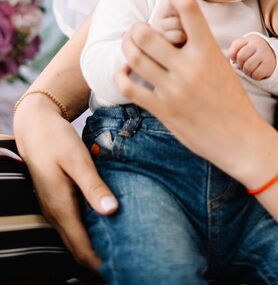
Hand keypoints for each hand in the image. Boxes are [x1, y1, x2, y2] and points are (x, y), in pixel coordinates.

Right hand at [14, 96, 117, 271]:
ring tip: (122, 247)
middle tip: (128, 260)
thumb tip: (112, 211)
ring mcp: (54, 209)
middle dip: (100, 260)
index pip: (82, 249)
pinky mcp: (57, 201)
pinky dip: (89, 233)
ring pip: (75, 239)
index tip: (124, 266)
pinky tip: (107, 225)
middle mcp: (55, 214)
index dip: (101, 263)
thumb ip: (94, 186)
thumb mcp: (77, 160)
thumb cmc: (56, 139)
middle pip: (78, 250)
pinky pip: (74, 226)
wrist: (35, 126)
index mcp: (61, 208)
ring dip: (95, 247)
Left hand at [114, 0, 277, 183]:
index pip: (188, 7)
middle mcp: (190, 66)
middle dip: (136, 28)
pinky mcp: (163, 109)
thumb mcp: (221, 65)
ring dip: (127, 48)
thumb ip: (198, 46)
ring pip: (134, 56)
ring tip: (130, 49)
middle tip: (138, 32)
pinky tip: (127, 72)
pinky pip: (129, 86)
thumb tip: (177, 26)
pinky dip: (122, 74)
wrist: (241, 139)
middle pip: (146, 33)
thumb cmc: (231, 100)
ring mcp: (175, 89)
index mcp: (208, 50)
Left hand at [229, 34, 275, 79]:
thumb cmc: (253, 53)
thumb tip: (233, 59)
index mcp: (250, 39)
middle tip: (244, 65)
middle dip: (240, 64)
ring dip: (247, 72)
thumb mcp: (245, 46)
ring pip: (248, 67)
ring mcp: (264, 54)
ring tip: (250, 70)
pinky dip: (254, 77)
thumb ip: (235, 49)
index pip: (235, 47)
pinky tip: (257, 72)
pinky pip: (256, 74)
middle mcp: (258, 44)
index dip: (232, 56)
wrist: (273, 55)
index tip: (237, 58)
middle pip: (241, 57)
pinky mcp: (269, 65)